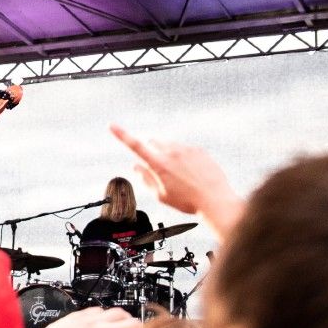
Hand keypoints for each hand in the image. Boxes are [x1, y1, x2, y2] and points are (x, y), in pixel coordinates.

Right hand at [110, 124, 242, 232]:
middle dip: (151, 149)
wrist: (215, 200)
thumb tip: (135, 166)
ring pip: (169, 144)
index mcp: (159, 165)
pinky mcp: (199, 149)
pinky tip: (192, 172)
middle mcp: (172, 152)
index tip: (112, 126)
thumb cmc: (187, 201)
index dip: (122, 135)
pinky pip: (185, 148)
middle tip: (158, 166)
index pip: (136, 146)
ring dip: (168, 152)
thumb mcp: (161, 195)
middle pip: (153, 141)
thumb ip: (145, 179)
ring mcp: (187, 149)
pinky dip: (184, 157)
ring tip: (180, 174)